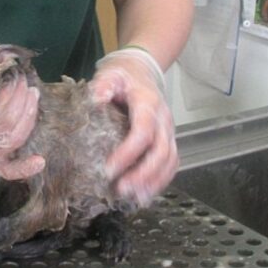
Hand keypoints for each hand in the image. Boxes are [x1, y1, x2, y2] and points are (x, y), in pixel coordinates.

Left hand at [91, 48, 177, 206]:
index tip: (109, 169)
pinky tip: (145, 194)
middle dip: (143, 174)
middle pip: (161, 151)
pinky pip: (171, 163)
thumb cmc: (124, 74)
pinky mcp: (168, 139)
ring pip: (170, 160)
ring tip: (135, 199)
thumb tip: (96, 99)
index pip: (143, 132)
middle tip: (122, 190)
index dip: (128, 153)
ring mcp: (168, 130)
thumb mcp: (110, 73)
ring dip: (154, 182)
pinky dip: (161, 180)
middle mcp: (164, 119)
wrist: (143, 69)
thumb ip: (103, 85)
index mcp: (148, 103)